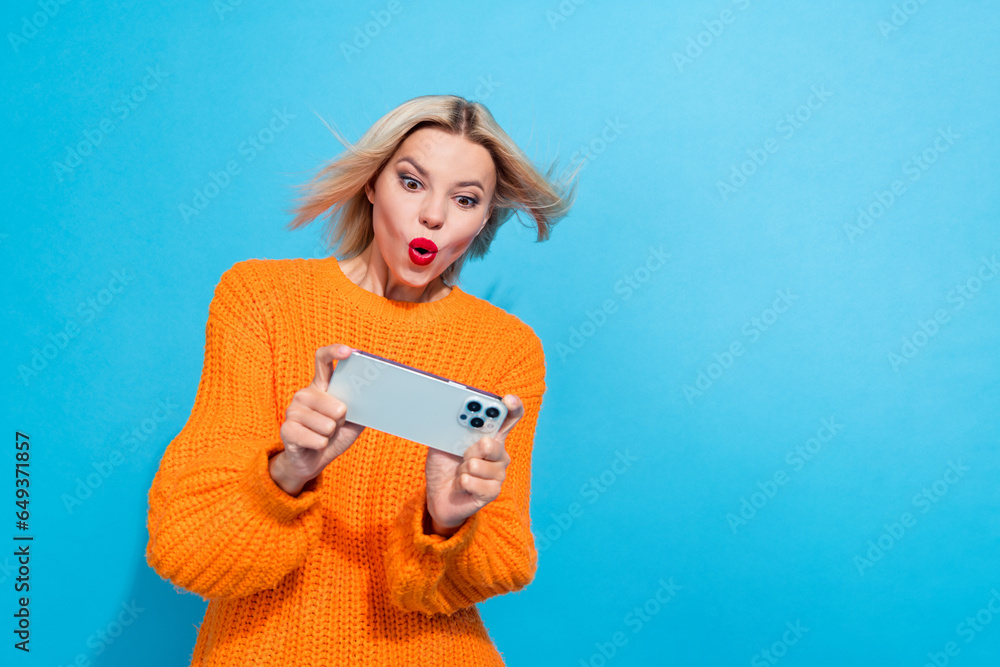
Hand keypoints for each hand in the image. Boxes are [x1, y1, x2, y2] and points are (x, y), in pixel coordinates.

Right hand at [270, 344, 365, 494]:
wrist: (313, 461)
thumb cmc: (334, 436)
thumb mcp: (353, 421)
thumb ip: (362, 406)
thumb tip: (379, 396)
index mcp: (321, 386)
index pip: (323, 359)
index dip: (334, 352)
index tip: (349, 352)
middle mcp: (305, 393)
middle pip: (336, 404)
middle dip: (342, 420)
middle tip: (335, 425)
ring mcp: (293, 410)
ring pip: (328, 424)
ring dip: (330, 435)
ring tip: (323, 436)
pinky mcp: (286, 429)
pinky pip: (317, 439)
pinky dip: (321, 445)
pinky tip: (315, 445)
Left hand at [424, 394, 524, 535]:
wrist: (438, 495)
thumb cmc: (444, 465)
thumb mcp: (443, 441)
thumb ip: (452, 428)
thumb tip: (453, 413)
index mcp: (491, 435)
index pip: (509, 418)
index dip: (513, 407)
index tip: (508, 401)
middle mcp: (499, 453)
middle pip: (492, 444)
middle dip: (470, 449)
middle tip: (461, 455)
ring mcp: (498, 473)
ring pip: (476, 464)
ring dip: (461, 469)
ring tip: (459, 473)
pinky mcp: (493, 491)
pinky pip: (473, 481)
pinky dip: (461, 483)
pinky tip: (461, 485)